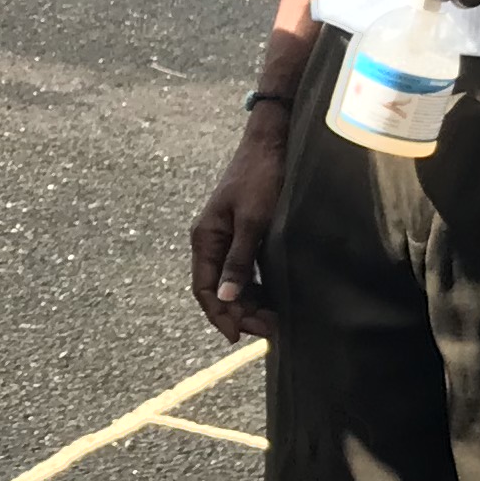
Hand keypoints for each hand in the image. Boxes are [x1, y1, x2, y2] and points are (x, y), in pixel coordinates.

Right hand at [189, 119, 291, 341]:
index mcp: (206, 238)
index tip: (236, 337)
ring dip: (249, 303)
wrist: (272, 144)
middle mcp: (212, 240)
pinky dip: (256, 287)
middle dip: (239, 313)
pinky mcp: (244, 234)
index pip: (204, 288)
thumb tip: (227, 298)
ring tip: (275, 320)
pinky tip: (274, 298)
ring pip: (232, 282)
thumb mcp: (252, 221)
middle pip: (218, 289)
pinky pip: (245, 270)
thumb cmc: (261, 178)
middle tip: (269, 330)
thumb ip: (239, 259)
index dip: (219, 315)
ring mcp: (227, 238)